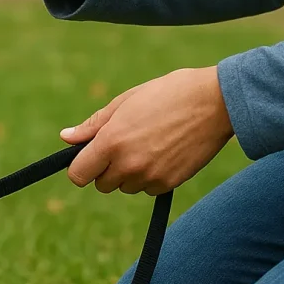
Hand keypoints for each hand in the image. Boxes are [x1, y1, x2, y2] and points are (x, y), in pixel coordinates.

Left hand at [61, 67, 234, 194]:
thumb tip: (66, 138)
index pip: (78, 174)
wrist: (217, 102)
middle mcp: (128, 164)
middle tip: (124, 144)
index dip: (81, 167)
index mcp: (111, 142)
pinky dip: (151, 177)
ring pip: (126, 187)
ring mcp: (150, 176)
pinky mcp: (170, 183)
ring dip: (130, 173)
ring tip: (148, 144)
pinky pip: (148, 189)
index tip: (89, 158)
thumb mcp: (125, 102)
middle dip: (106, 169)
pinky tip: (164, 153)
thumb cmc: (168, 94)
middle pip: (101, 184)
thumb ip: (93, 125)